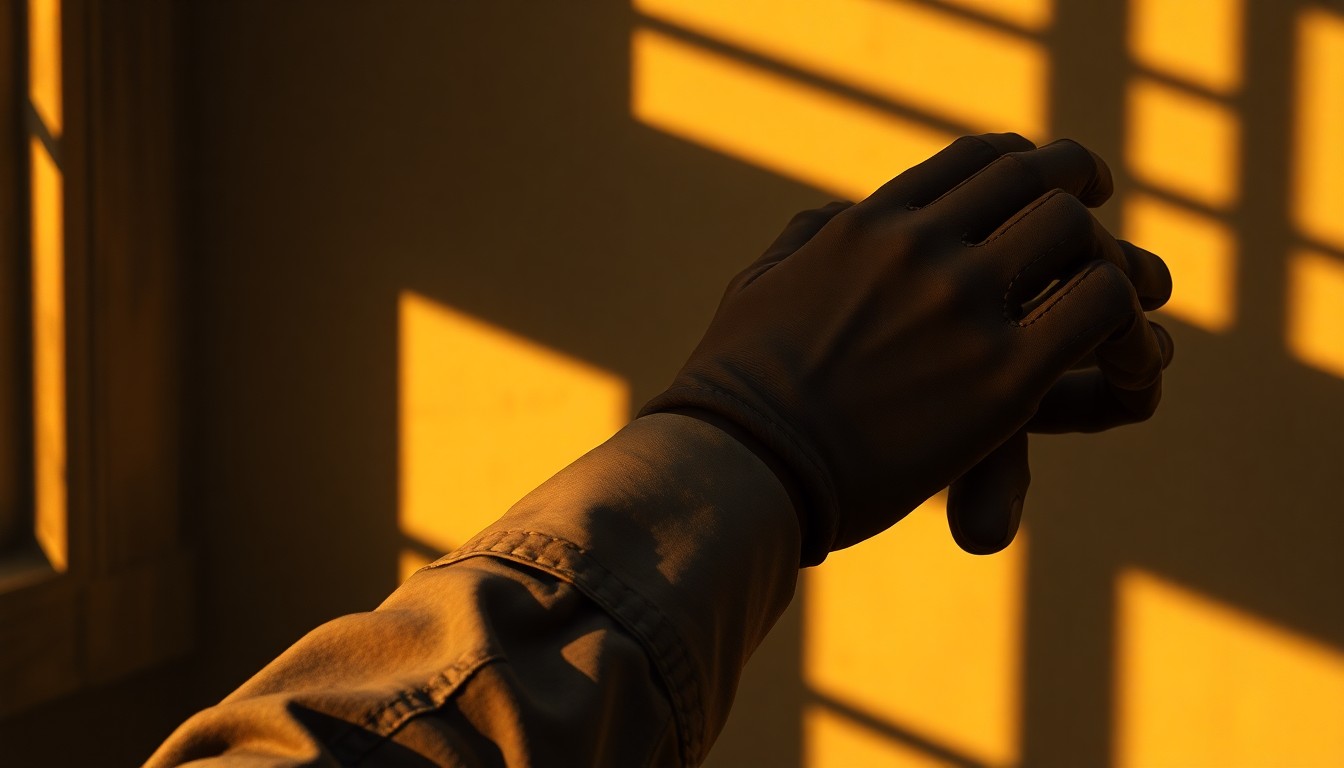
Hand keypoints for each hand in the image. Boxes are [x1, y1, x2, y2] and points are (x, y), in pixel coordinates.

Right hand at [639, 134, 1172, 564]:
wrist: (742, 465)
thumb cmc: (737, 394)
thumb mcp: (760, 289)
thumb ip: (805, 244)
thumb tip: (832, 218)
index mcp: (866, 226)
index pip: (974, 160)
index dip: (1025, 164)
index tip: (1048, 184)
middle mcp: (919, 245)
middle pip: (1035, 177)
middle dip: (1079, 191)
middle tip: (1101, 217)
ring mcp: (964, 301)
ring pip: (1076, 229)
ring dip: (1110, 256)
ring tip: (1130, 296)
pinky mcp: (1005, 374)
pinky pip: (1101, 307)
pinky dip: (1130, 321)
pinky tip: (1129, 356)